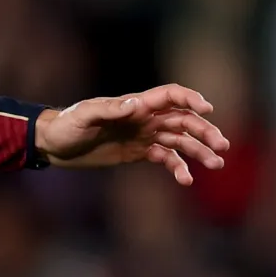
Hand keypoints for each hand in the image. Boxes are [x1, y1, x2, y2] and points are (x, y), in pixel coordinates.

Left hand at [33, 84, 229, 185]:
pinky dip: (178, 167)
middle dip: (205, 131)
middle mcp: (144, 118)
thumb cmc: (66, 126)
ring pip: (180, 141)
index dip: (191, 99)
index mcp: (135, 105)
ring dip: (200, 151)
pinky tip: (186, 180)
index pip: (171, 96)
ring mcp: (143, 135)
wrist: (53, 145)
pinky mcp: (138, 152)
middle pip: (184, 120)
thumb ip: (110, 109)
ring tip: (216, 164)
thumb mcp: (84, 116)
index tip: (208, 110)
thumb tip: (137, 104)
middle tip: (222, 146)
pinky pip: (165, 158)